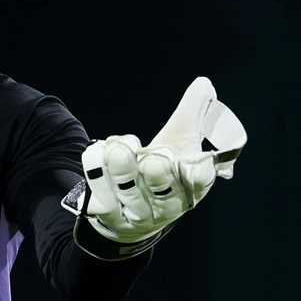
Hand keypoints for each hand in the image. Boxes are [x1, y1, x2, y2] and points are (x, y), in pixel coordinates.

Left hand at [69, 77, 246, 253]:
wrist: (132, 216)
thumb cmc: (163, 171)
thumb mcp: (180, 141)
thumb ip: (192, 113)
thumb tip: (203, 83)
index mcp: (191, 187)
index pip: (199, 182)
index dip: (199, 175)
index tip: (196, 162)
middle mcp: (167, 205)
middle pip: (164, 193)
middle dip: (159, 175)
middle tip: (153, 159)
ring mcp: (137, 214)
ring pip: (130, 193)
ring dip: (122, 170)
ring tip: (118, 148)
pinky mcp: (109, 216)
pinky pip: (101, 196)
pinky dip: (97, 173)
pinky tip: (98, 152)